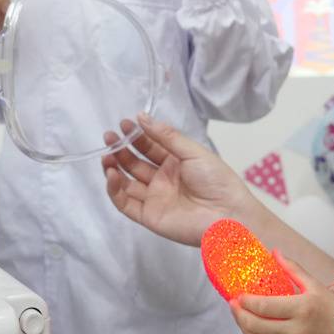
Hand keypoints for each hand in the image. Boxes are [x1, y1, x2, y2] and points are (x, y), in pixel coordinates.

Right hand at [102, 113, 256, 246]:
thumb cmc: (216, 180)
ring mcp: (154, 198)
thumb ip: (166, 136)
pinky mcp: (148, 216)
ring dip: (114, 168)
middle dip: (121, 149)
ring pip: (127, 182)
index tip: (125, 123)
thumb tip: (142, 117)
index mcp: (175, 163)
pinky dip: (115, 190)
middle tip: (109, 136)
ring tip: (106, 155)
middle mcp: (162, 180)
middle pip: (135, 163)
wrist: (227, 215)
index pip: (149, 147)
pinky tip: (112, 174)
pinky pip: (126, 203)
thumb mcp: (192, 151)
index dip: (136, 136)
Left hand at [231, 252, 333, 333]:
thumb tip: (275, 252)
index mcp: (301, 309)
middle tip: (232, 304)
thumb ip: (293, 269)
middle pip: (255, 325)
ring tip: (238, 314)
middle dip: (239, 314)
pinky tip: (256, 324)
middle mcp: (295, 331)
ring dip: (243, 326)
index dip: (246, 301)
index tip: (238, 294)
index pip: (263, 307)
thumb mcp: (315, 286)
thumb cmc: (333, 310)